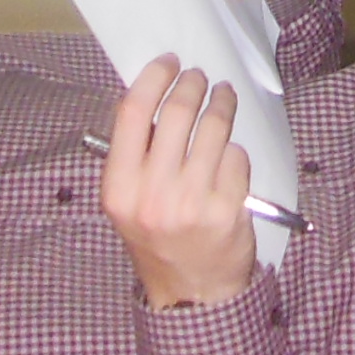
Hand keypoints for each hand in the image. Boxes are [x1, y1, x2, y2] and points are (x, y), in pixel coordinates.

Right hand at [102, 56, 258, 310]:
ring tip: (223, 96)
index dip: (153, 77)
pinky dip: (234, 148)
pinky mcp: (227, 209)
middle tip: (199, 76)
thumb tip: (158, 92)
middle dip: (192, 83)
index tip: (168, 62)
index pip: (132, 113)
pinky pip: (235, 155)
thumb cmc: (158, 235)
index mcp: (119, 188)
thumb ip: (136, 153)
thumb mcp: (129, 201)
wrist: (191, 292)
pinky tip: (228, 154)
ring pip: (213, 127)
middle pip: (176, 112)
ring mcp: (191, 202)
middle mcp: (152, 194)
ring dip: (221, 102)